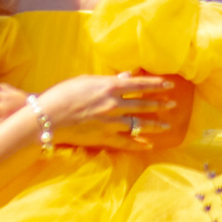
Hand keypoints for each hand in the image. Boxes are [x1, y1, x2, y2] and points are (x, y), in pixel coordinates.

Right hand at [38, 72, 184, 150]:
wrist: (48, 117)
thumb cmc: (63, 94)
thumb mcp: (86, 81)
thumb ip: (109, 80)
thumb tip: (128, 76)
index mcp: (110, 87)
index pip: (140, 84)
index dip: (157, 84)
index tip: (170, 84)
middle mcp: (114, 104)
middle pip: (143, 104)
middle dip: (160, 104)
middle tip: (173, 104)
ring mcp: (111, 122)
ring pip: (139, 124)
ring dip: (155, 125)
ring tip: (167, 126)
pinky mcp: (104, 137)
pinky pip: (126, 142)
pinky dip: (139, 144)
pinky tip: (149, 145)